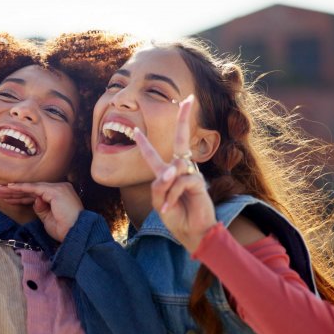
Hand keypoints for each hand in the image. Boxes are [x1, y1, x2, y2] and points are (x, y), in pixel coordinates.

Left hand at [0, 182, 82, 241]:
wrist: (76, 234)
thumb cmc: (65, 230)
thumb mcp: (48, 220)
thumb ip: (41, 209)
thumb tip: (34, 201)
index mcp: (59, 196)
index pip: (36, 195)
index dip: (21, 197)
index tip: (7, 198)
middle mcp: (60, 188)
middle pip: (32, 190)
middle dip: (14, 192)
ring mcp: (58, 188)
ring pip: (31, 188)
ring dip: (14, 190)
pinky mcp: (55, 191)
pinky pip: (34, 189)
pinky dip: (21, 188)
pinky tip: (10, 188)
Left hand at [133, 95, 215, 252]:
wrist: (191, 233)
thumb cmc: (175, 217)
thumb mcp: (159, 201)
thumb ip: (160, 185)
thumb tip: (171, 172)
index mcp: (166, 173)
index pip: (153, 155)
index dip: (143, 143)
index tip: (134, 129)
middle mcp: (180, 170)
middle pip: (181, 139)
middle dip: (184, 118)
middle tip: (188, 99)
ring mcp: (190, 174)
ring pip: (174, 169)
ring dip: (166, 188)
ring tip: (166, 205)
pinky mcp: (199, 183)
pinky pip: (181, 182)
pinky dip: (173, 195)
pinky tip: (170, 207)